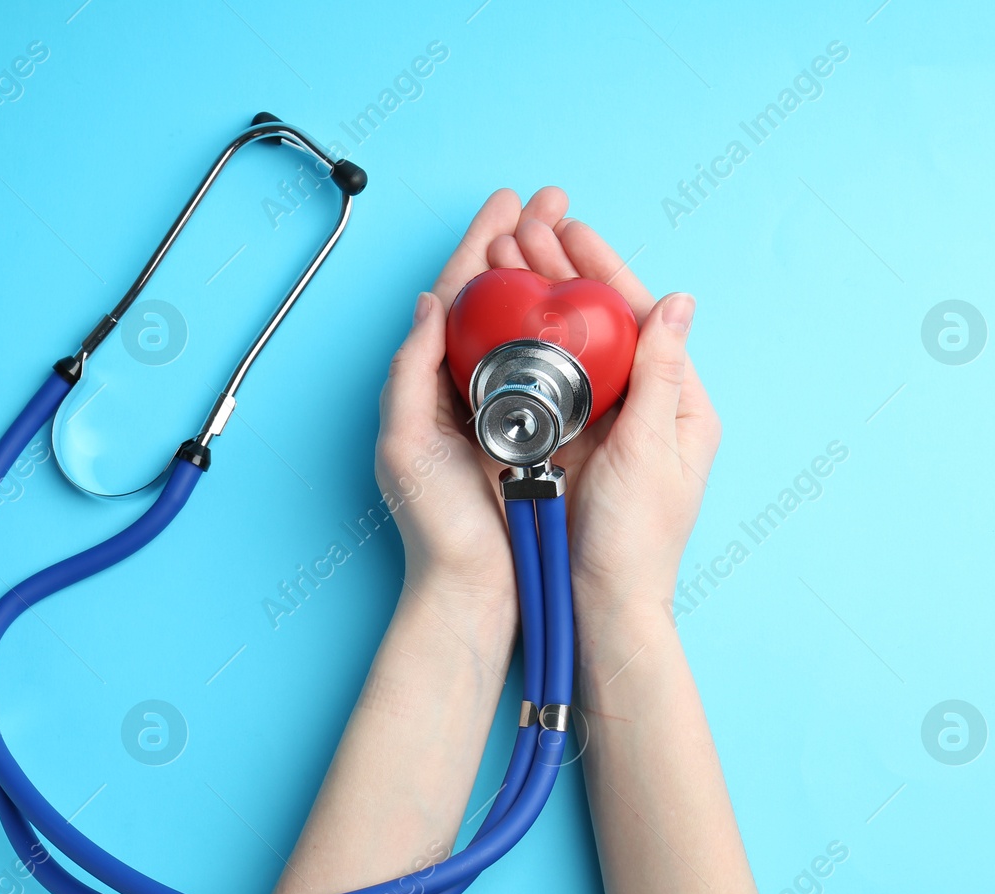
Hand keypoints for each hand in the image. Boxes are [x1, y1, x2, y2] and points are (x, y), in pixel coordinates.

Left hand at [375, 188, 535, 603]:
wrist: (472, 591)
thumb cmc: (434, 527)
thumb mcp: (404, 444)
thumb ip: (410, 372)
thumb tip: (430, 301)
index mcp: (426, 383)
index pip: (454, 295)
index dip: (481, 243)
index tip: (510, 200)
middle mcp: (461, 388)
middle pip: (492, 297)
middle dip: (521, 244)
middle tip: (555, 200)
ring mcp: (499, 409)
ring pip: (522, 325)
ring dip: (545, 276)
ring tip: (572, 235)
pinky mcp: (534, 433)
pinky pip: (551, 367)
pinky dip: (567, 329)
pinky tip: (590, 308)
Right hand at [481, 188, 720, 624]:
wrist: (601, 603)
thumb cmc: (635, 541)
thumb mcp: (651, 449)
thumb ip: (659, 373)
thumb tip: (677, 302)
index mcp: (678, 402)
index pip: (639, 313)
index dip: (603, 267)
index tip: (569, 229)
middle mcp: (642, 404)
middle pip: (600, 320)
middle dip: (560, 272)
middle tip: (521, 231)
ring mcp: (603, 423)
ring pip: (569, 343)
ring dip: (536, 299)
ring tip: (502, 259)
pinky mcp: (568, 443)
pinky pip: (547, 380)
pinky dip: (522, 344)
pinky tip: (496, 318)